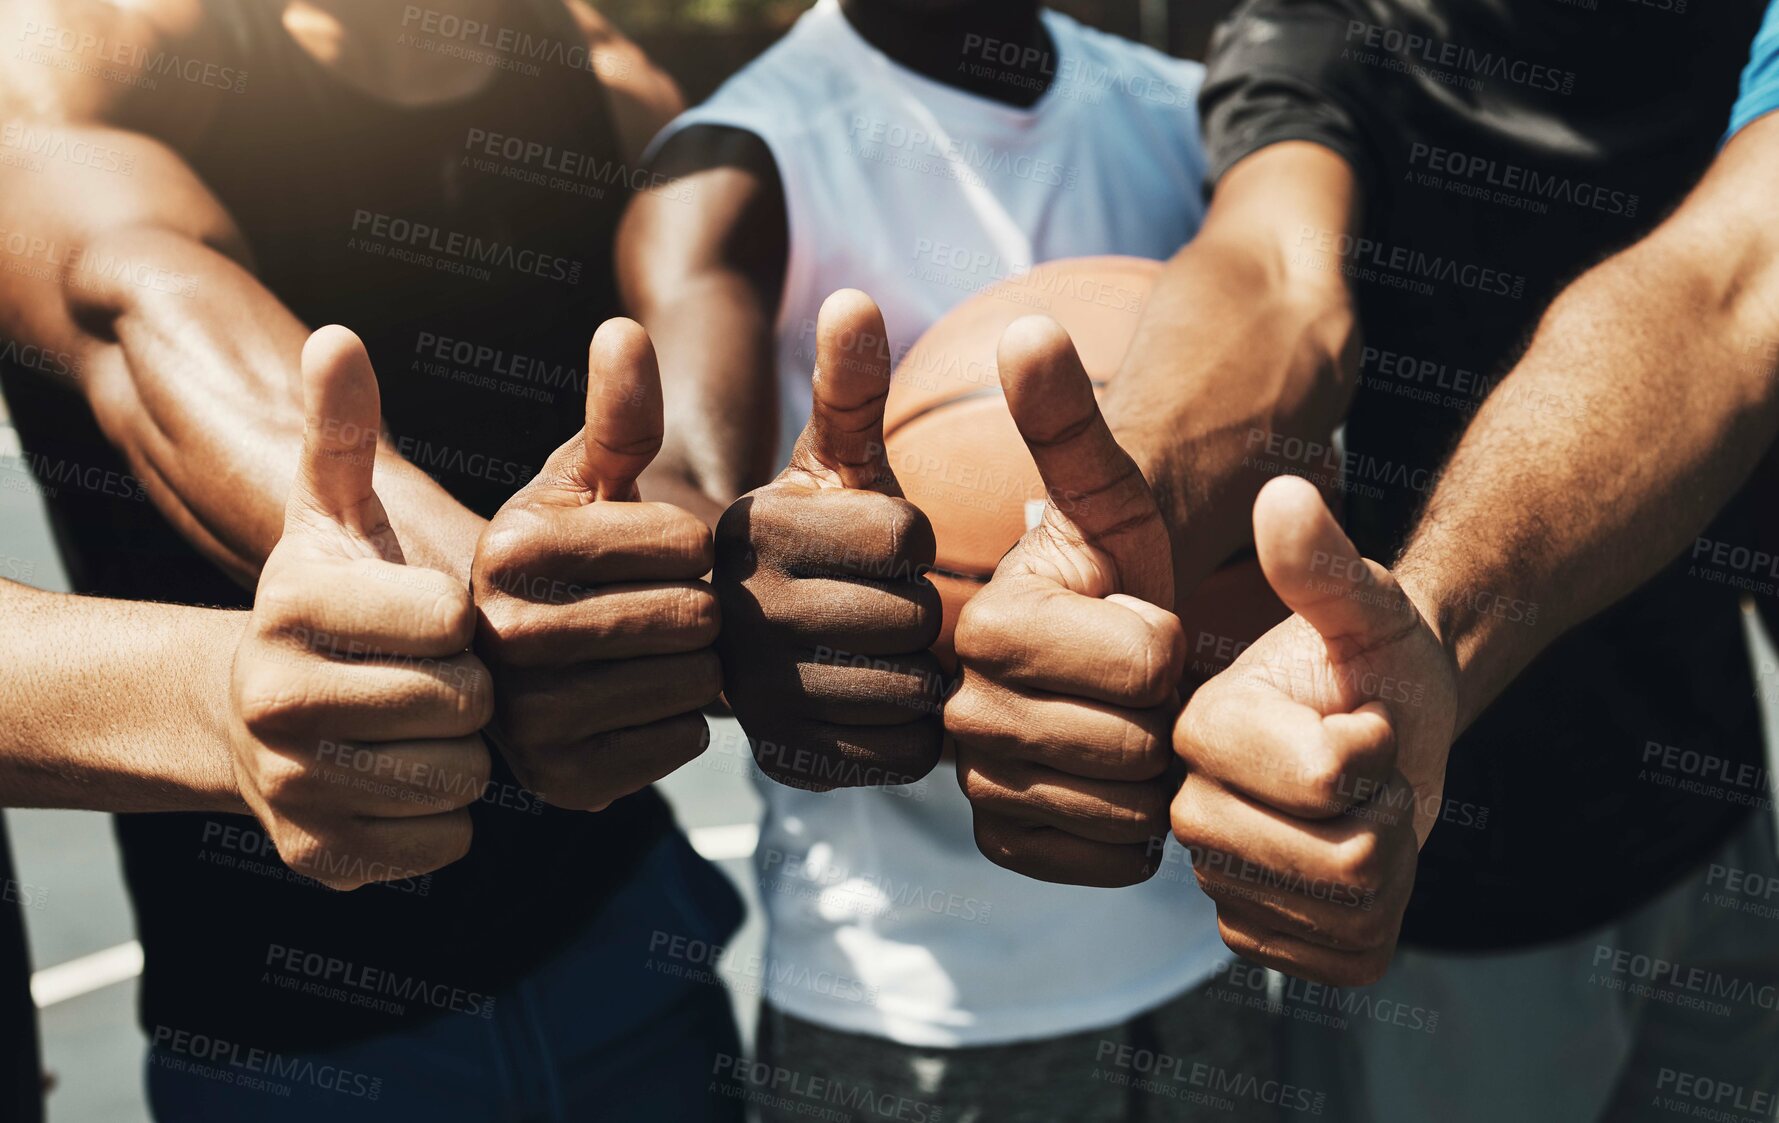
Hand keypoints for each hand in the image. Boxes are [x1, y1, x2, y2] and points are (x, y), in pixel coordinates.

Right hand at [230, 327, 493, 889]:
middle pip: (461, 704)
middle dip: (470, 690)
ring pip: (458, 779)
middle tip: (441, 678)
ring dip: (462, 754)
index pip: (450, 619)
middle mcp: (277, 699)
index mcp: (294, 606)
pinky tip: (408, 781)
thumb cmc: (326, 603)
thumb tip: (338, 337)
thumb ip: (342, 432)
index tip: (440, 618)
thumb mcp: (330, 515)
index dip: (464, 621)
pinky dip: (445, 818)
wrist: (251, 718)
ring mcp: (293, 786)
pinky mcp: (320, 857)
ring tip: (424, 727)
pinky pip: (443, 842)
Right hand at [472, 319, 720, 809]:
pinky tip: (640, 701)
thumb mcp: (588, 479)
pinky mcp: (555, 784)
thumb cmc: (566, 552)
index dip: (692, 543)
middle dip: (697, 607)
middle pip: (689, 618)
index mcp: (507, 544)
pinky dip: (677, 725)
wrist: (522, 658)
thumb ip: (616, 415)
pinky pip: (675, 747)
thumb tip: (625, 332)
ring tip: (651, 651)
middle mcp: (499, 636)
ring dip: (691, 668)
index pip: (683, 543)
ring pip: (688, 687)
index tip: (661, 548)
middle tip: (665, 606)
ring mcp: (521, 720)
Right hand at [715, 290, 943, 789]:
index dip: (914, 541)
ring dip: (911, 675)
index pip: (907, 537)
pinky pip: (889, 754)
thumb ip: (846, 387)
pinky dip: (897, 736)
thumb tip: (856, 299)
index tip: (879, 546)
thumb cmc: (807, 540)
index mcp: (748, 528)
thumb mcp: (825, 462)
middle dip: (914, 610)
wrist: (744, 643)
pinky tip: (863, 705)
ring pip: (903, 691)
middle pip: (909, 617)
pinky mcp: (777, 760)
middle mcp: (732, 612)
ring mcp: (746, 696)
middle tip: (875, 605)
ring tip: (869, 653)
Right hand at [947, 317, 1182, 886]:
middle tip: (1144, 681)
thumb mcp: (1107, 496)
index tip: (1143, 616)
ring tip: (1134, 724)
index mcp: (983, 627)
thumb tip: (1022, 325)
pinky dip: (1139, 831)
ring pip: (1125, 809)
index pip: (1142, 661)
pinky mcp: (1003, 847)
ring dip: (1157, 772)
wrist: (1105, 662)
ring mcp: (974, 787)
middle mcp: (955, 713)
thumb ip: (1065, 420)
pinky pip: (1109, 860)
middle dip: (1166, 712)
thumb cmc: (1117, 571)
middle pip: (1134, 743)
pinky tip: (1123, 784)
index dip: (1169, 640)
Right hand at [1171, 475, 1456, 984]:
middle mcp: (1186, 807)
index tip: (1360, 714)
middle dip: (1391, 808)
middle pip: (1345, 861)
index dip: (1376, 750)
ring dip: (1392, 858)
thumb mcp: (1362, 600)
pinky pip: (1343, 959)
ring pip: (1350, 912)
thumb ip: (1321, 560)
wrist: (1378, 718)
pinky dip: (1380, 917)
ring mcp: (1214, 875)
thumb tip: (1282, 493)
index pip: (1326, 778)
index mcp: (1198, 726)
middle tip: (1368, 765)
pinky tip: (1356, 862)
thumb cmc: (1369, 652)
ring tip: (1362, 807)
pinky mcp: (1249, 931)